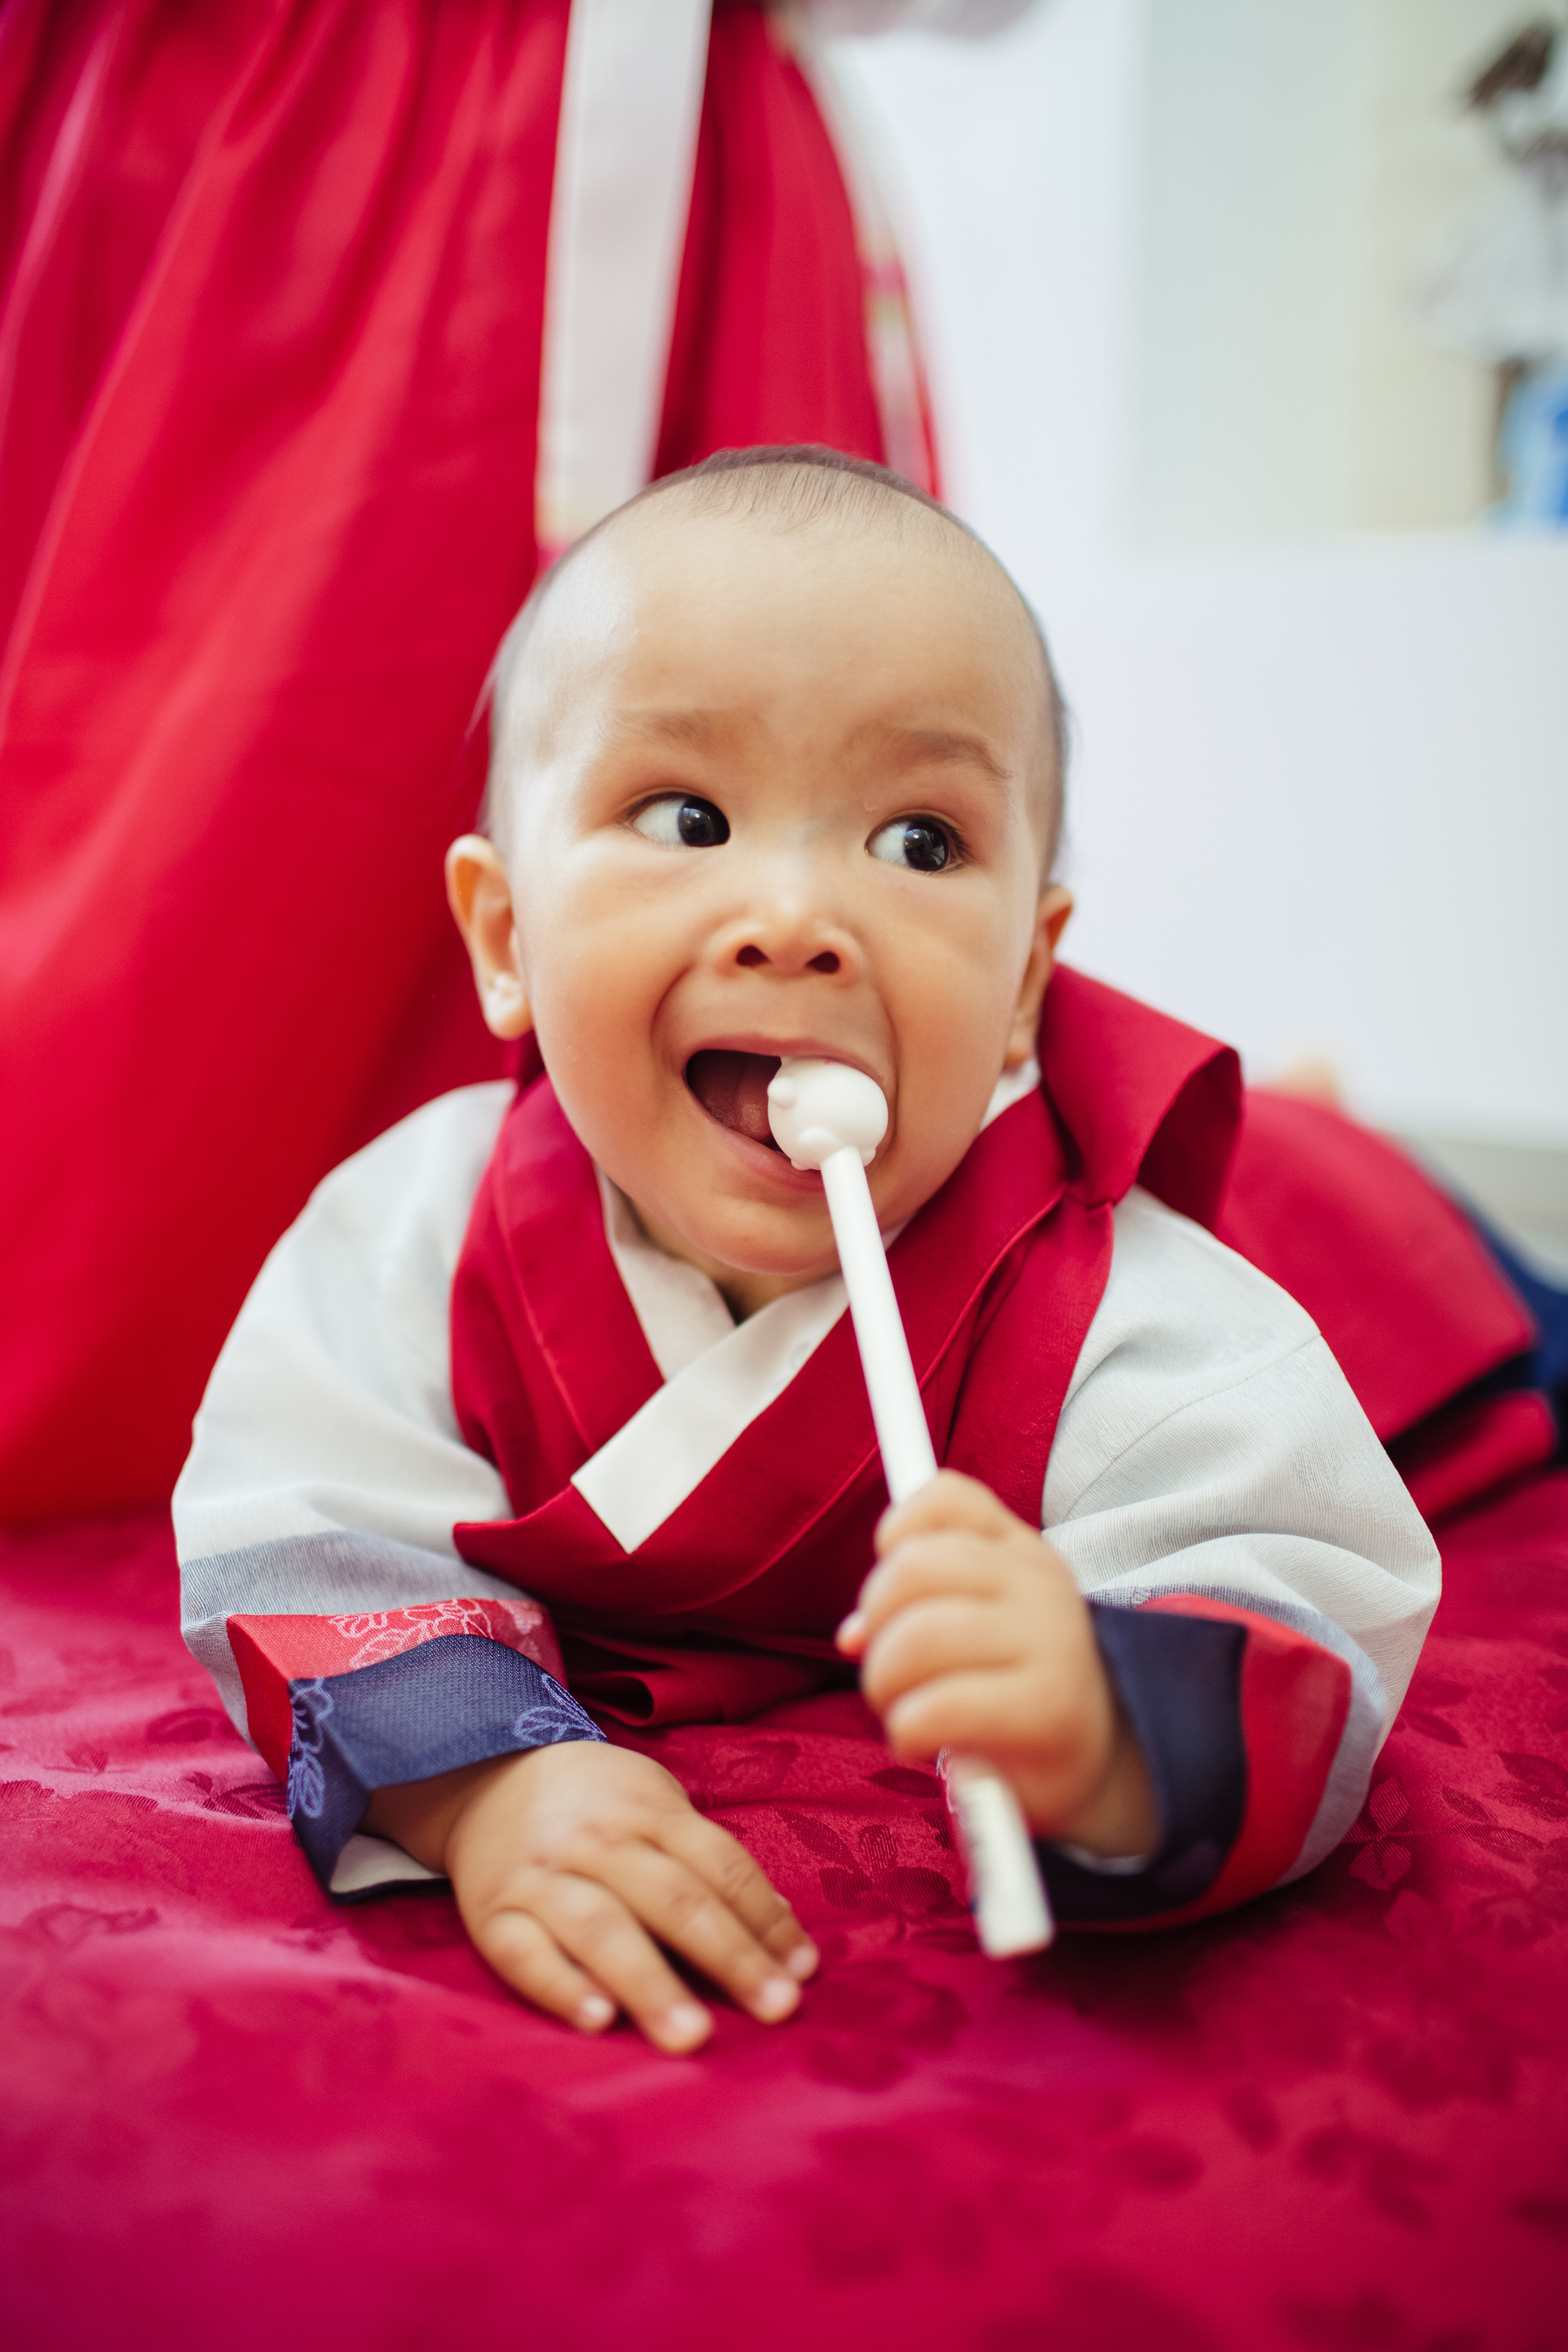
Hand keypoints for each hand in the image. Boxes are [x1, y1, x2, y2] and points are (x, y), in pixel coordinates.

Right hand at [363, 1740, 817, 2052]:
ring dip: (651, 1983)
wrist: (487, 1775)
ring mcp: (542, 1877)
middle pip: (673, 1899)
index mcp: (649, 1812)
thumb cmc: (596, 1805)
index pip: (719, 1866)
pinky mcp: (492, 1915)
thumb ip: (713, 1864)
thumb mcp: (658, 1808)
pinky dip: (561, 1987)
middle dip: (728, 1956)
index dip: (764, 1919)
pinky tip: (599, 2021)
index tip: (803, 1972)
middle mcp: (598, 1841)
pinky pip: (525, 1956)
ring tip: (692, 2034)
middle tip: (775, 2009)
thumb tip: (778, 1925)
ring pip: (603, 1929)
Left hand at [837, 1470, 1157, 1857]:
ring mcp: (1049, 1639)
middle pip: (913, 1566)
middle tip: (888, 1668)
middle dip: (877, 1624)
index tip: (896, 1592)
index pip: (946, 1496)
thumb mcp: (971, 1622)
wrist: (1093, 1757)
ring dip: (885, 1683)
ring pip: (918, 1636)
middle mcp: (1038, 1582)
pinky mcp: (1046, 1707)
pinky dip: (909, 1730)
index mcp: (1018, 1549)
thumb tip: (852, 1634)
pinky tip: (925, 1743)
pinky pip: (937, 1706)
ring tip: (903, 1710)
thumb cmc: (1010, 1684)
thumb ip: (911, 1605)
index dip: (898, 1532)